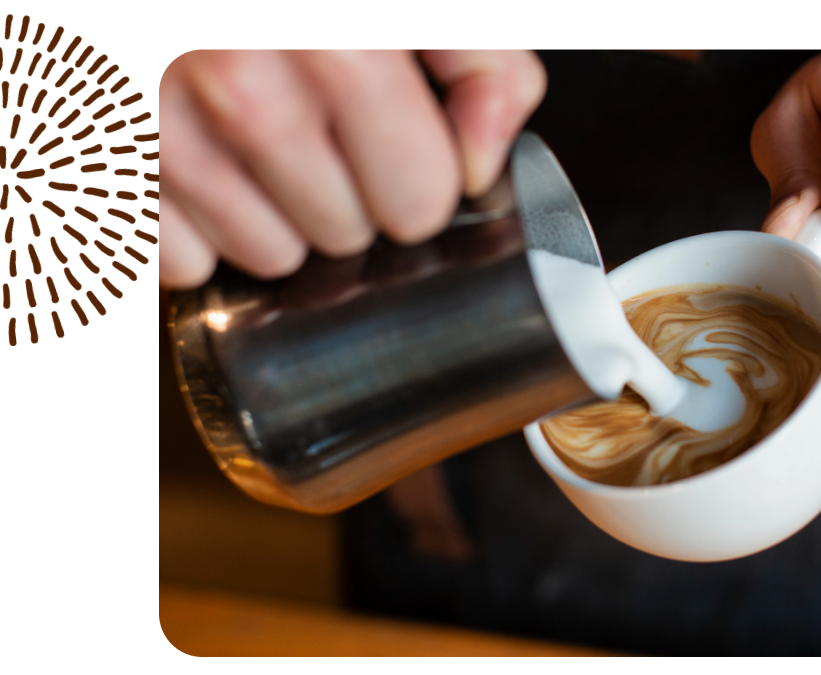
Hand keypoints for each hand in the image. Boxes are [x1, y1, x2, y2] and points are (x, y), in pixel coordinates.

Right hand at [159, 49, 545, 288]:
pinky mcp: (115, 154)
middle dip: (351, 197)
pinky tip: (210, 160)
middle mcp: (244, 85)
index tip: (404, 144)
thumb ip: (482, 63)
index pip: (419, 199)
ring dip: (280, 216)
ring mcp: (166, 125)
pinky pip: (187, 260)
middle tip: (326, 130)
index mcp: (341, 46)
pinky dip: (203, 227)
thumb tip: (481, 163)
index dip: (421, 177)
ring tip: (265, 139)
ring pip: (269, 256)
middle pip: (346, 234)